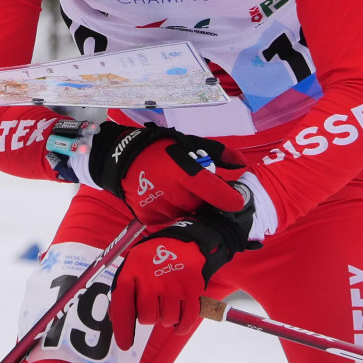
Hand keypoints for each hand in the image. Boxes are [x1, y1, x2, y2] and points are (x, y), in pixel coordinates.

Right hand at [86, 123, 247, 224]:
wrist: (119, 160)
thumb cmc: (158, 149)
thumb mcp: (189, 143)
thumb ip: (219, 153)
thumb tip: (242, 162)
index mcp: (188, 175)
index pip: (221, 197)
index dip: (233, 200)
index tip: (237, 200)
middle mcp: (177, 197)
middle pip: (205, 206)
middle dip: (205, 199)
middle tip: (194, 185)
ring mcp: (164, 211)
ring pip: (188, 214)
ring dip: (188, 205)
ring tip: (176, 190)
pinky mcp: (151, 219)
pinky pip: (171, 218)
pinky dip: (172, 210)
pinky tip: (164, 197)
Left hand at [109, 235, 206, 347]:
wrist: (187, 241)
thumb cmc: (156, 258)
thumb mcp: (134, 265)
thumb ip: (124, 291)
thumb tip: (115, 320)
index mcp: (131, 271)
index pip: (122, 305)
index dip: (122, 328)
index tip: (125, 345)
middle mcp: (151, 279)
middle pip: (147, 317)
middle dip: (150, 316)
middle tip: (155, 304)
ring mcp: (172, 285)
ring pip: (166, 320)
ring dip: (168, 317)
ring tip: (169, 301)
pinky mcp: (192, 290)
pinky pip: (185, 320)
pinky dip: (182, 326)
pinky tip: (180, 323)